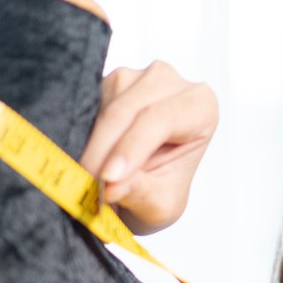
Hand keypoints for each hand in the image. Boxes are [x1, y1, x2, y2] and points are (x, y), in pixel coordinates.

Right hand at [79, 61, 217, 235]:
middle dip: (102, 151)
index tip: (108, 179)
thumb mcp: (159, 205)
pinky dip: (81, 136)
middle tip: (85, 185)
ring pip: (103, 107)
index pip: (162, 119)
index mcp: (201, 106)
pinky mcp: (104, 82)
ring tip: (85, 179)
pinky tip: (81, 159)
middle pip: (127, 111)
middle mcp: (169, 83)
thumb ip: (141, 193)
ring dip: (89, 146)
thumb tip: (111, 186)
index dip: (132, 148)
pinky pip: (85, 106)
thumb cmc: (160, 192)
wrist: (140, 190)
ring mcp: (134, 77)